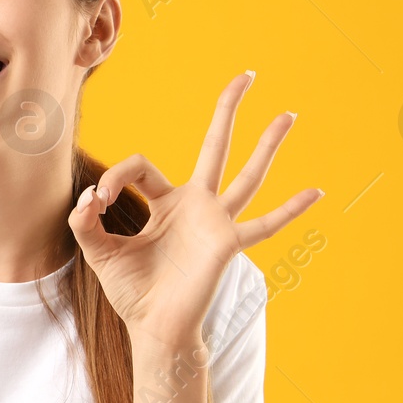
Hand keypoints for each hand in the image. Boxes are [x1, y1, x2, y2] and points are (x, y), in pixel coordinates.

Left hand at [67, 72, 322, 349]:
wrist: (153, 328)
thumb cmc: (131, 292)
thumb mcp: (99, 252)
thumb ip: (84, 221)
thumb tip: (91, 194)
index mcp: (164, 203)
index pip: (142, 166)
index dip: (118, 176)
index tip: (100, 199)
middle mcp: (195, 205)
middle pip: (216, 146)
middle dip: (229, 110)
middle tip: (247, 74)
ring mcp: (215, 222)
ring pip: (248, 175)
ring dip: (268, 145)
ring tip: (289, 114)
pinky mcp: (227, 243)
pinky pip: (264, 225)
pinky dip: (291, 210)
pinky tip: (318, 192)